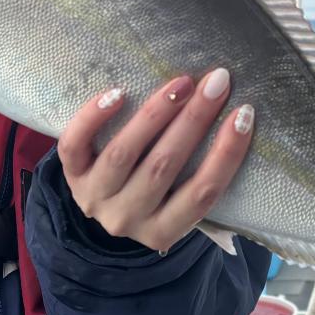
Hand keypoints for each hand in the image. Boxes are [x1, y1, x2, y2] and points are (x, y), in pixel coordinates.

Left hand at [57, 68, 254, 253]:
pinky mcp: (70, 176)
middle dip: (194, 120)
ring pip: (124, 154)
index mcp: (163, 231)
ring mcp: (94, 199)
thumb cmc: (155, 195)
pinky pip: (75, 147)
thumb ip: (200, 177)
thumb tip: (240, 119)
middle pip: (163, 167)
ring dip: (155, 114)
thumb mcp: (178, 202)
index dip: (226, 154)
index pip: (202, 194)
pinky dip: (93, 118)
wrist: (102, 206)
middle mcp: (127, 220)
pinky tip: (118, 93)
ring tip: (180, 83)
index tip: (244, 114)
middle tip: (217, 82)